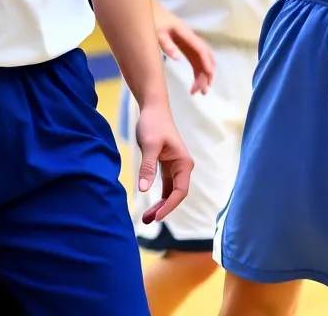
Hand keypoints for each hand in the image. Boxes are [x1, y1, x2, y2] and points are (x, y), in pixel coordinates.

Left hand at [135, 102, 193, 222]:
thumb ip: (147, 167)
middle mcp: (182, 166)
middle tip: (147, 220)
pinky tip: (150, 204)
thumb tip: (143, 189)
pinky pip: (165, 186)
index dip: (168, 206)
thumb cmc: (153, 123)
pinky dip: (159, 196)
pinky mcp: (167, 165)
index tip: (155, 216)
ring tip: (146, 217)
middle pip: (176, 194)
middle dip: (163, 209)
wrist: (153, 108)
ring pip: (170, 192)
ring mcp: (175, 166)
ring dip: (161, 205)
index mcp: (183, 162)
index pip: (180, 191)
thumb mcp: (149, 145)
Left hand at [153, 0, 213, 94]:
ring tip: (199, 91)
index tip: (208, 76)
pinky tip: (195, 82)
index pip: (200, 49)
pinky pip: (198, 60)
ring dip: (205, 75)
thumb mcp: (156, 33)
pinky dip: (199, 72)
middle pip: (206, 56)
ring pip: (204, 59)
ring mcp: (190, 42)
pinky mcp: (187, 46)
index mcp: (185, 34)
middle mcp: (191, 38)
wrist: (150, 11)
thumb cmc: (153, 21)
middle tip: (202, 91)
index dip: (206, 62)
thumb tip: (177, 58)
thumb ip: (166, 44)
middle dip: (207, 73)